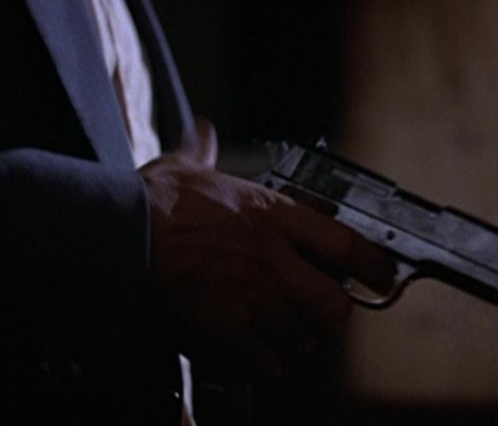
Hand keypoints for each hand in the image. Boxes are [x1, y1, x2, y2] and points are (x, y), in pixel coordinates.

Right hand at [137, 120, 394, 379]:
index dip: (376, 266)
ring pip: (303, 340)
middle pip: (336, 307)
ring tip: (272, 331)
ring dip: (291, 340)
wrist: (117, 237)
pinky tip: (248, 351)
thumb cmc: (150, 205)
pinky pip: (269, 365)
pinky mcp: (230, 331)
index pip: (349, 245)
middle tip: (311, 309)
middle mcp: (275, 260)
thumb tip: (202, 132)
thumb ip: (204, 152)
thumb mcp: (183, 168)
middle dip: (328, 314)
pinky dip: (262, 364)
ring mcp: (255, 298)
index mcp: (274, 217)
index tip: (381, 275)